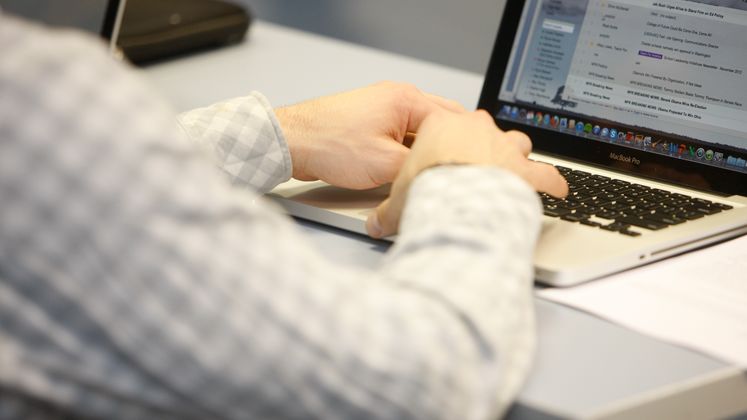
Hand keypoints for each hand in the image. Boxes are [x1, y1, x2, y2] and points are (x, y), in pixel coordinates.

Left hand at [274, 82, 464, 189]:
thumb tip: (435, 176)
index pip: (453, 120)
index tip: (466, 166)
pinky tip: (406, 170)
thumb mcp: (385, 164)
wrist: (292, 142)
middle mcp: (398, 98)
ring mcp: (384, 109)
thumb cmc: (329, 144)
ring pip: (420, 132)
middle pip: (438, 124)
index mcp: (407, 99)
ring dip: (424, 151)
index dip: (461, 146)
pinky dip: (407, 151)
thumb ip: (418, 168)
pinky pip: (401, 136)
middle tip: (451, 172)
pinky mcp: (371, 123)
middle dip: (445, 147)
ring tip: (427, 173)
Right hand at [366, 110, 568, 237]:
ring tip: (514, 173)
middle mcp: (478, 128)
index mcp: (442, 126)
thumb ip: (386, 211)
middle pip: (484, 130)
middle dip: (482, 146)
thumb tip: (373, 226)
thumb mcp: (398, 201)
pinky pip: (548, 174)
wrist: (455, 195)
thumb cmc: (427, 189)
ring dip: (517, 157)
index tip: (444, 156)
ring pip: (518, 143)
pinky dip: (554, 182)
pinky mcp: (526, 169)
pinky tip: (558, 190)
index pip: (447, 126)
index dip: (447, 142)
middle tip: (476, 167)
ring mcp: (505, 146)